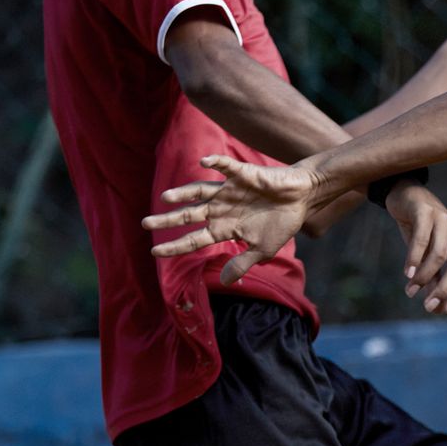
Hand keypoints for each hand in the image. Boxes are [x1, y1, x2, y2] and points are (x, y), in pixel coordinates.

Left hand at [145, 156, 327, 284]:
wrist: (301, 198)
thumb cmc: (282, 223)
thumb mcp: (262, 250)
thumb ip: (242, 263)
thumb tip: (225, 282)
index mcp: (224, 228)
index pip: (194, 239)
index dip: (175, 245)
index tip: (155, 253)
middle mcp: (221, 208)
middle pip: (188, 215)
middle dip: (167, 220)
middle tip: (145, 224)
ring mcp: (229, 191)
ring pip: (199, 191)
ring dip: (183, 194)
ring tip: (166, 198)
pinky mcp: (242, 175)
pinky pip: (226, 166)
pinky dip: (215, 162)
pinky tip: (203, 163)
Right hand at [384, 183, 446, 313]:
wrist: (403, 195)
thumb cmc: (417, 229)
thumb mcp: (426, 256)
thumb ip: (433, 278)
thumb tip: (435, 307)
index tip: (445, 311)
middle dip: (444, 291)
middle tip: (427, 306)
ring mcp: (444, 220)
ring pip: (440, 255)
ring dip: (425, 277)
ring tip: (410, 291)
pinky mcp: (426, 211)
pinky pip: (422, 239)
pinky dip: (415, 258)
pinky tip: (407, 273)